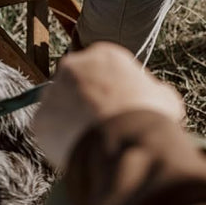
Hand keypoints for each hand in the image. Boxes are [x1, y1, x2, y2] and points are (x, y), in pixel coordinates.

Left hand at [32, 43, 185, 170]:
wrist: (126, 143)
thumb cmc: (149, 116)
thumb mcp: (165, 97)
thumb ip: (153, 90)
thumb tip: (154, 95)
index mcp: (104, 54)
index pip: (104, 69)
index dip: (114, 89)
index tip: (120, 106)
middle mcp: (73, 66)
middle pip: (77, 84)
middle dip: (87, 101)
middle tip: (105, 124)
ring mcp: (53, 92)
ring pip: (60, 107)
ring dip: (72, 121)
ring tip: (94, 142)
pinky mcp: (40, 119)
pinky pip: (50, 131)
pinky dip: (62, 141)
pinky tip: (81, 150)